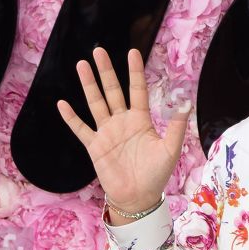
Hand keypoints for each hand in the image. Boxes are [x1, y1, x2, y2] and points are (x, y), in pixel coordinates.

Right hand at [56, 45, 190, 214]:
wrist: (138, 198)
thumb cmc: (156, 175)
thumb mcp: (170, 150)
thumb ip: (176, 126)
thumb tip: (186, 103)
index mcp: (141, 120)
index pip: (137, 90)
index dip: (135, 72)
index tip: (132, 52)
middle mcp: (122, 122)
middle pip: (113, 91)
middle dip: (106, 72)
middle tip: (99, 51)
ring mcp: (107, 133)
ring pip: (96, 103)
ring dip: (89, 85)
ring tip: (81, 65)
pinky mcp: (95, 146)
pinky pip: (81, 129)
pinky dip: (71, 118)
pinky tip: (62, 104)